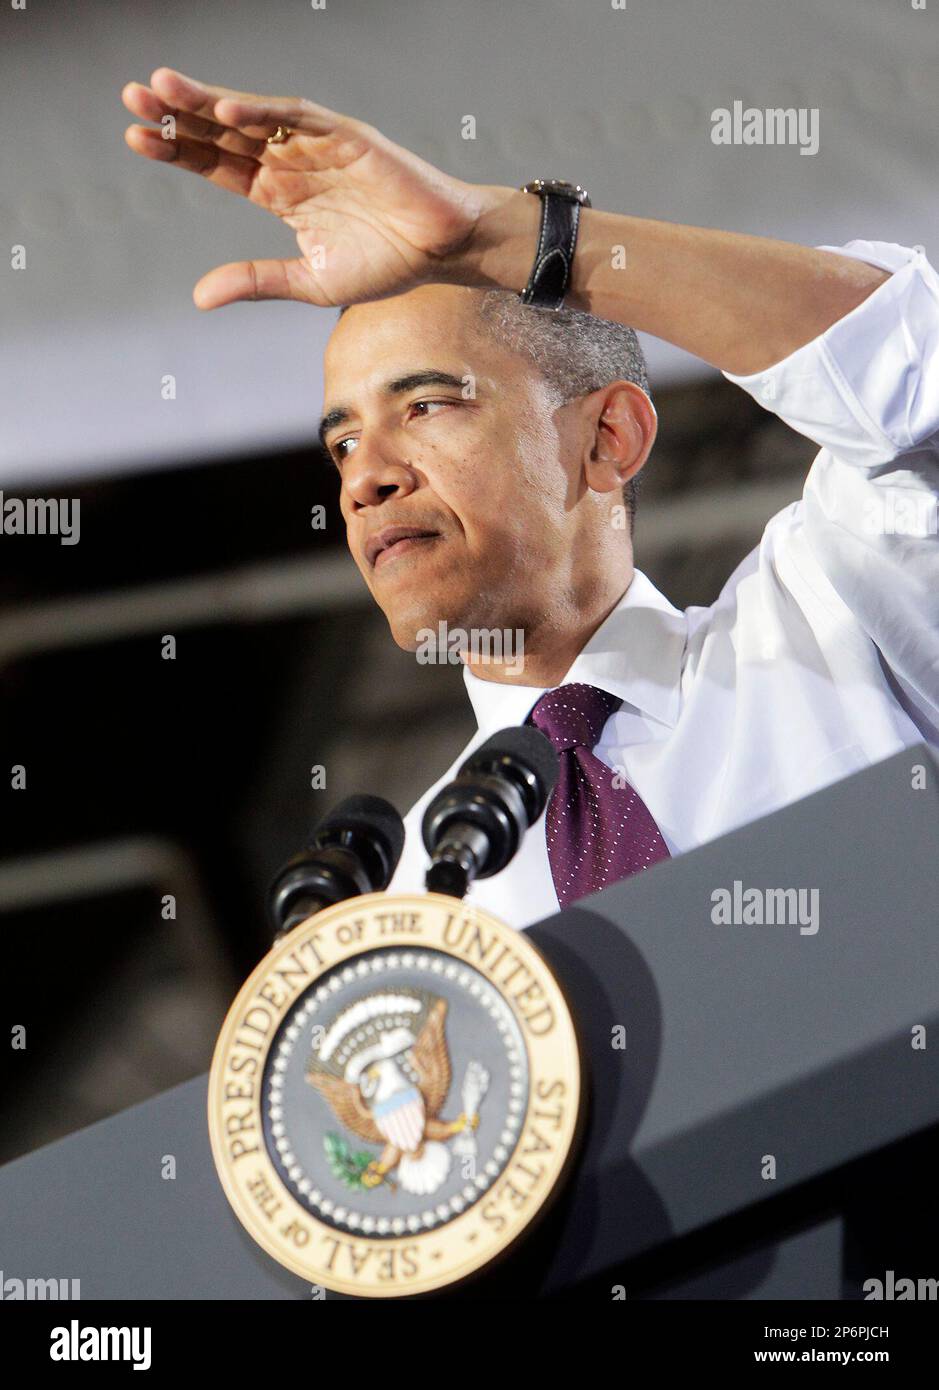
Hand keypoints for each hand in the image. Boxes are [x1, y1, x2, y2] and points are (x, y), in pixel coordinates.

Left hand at [122, 68, 502, 309]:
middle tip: (130, 97)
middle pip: (224, 132)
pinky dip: (262, 111)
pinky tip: (225, 110)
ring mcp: (316, 144)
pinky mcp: (346, 136)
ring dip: (208, 101)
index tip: (134, 139)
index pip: (218, 165)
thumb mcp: (309, 282)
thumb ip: (257, 281)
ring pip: (252, 115)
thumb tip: (200, 297)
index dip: (177, 151)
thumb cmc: (385, 265)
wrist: (441, 253)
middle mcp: (291, 161)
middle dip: (178, 115)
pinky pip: (296, 117)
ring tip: (161, 89)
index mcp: (280, 193)